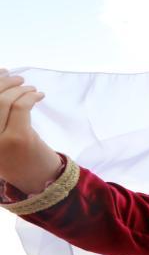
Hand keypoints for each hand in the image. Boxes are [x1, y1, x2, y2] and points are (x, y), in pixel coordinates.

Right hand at [0, 70, 60, 193]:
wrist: (37, 181)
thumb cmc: (17, 157)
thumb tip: (0, 78)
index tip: (1, 72)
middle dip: (3, 82)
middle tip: (18, 79)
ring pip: (3, 101)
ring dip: (18, 89)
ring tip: (30, 87)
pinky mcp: (17, 138)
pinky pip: (21, 107)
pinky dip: (30, 96)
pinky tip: (39, 95)